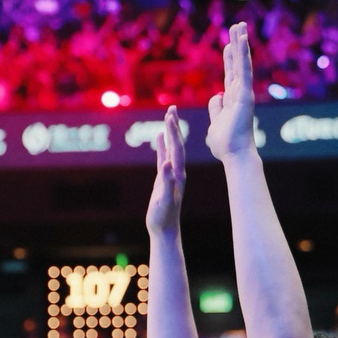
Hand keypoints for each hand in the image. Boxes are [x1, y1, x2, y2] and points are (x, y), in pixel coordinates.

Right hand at [147, 106, 185, 235]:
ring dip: (170, 132)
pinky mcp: (164, 178)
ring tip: (168, 116)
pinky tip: (159, 137)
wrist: (165, 230)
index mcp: (178, 173)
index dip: (174, 131)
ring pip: (171, 148)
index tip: (170, 115)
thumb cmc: (164, 217)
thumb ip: (167, 182)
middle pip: (177, 144)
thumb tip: (167, 164)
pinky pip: (163, 157)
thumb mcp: (164, 199)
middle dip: (174, 126)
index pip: (177, 148)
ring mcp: (171, 174)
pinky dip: (162, 145)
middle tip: (171, 108)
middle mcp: (177, 171)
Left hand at [207, 22, 256, 162]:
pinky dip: (244, 54)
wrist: (233, 154)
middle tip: (238, 26)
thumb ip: (216, 109)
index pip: (230, 72)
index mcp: (232, 99)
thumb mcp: (215, 122)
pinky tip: (242, 39)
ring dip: (241, 43)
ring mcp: (243, 92)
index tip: (228, 43)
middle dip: (237, 44)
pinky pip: (244, 70)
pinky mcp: (245, 94)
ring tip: (241, 25)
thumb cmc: (225, 144)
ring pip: (242, 63)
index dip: (229, 57)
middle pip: (237, 63)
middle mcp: (240, 93)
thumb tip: (216, 97)